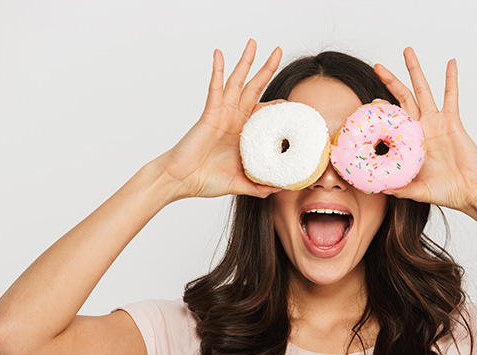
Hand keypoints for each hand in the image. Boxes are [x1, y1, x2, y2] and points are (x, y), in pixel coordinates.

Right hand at [152, 39, 283, 200]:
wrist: (181, 181)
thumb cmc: (205, 180)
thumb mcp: (240, 184)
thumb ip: (259, 186)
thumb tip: (280, 188)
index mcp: (243, 133)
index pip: (265, 112)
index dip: (279, 106)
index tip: (294, 104)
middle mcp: (234, 119)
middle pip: (254, 87)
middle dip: (266, 69)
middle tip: (278, 50)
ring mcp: (222, 113)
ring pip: (237, 81)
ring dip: (246, 61)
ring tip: (254, 42)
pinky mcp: (210, 113)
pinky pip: (215, 88)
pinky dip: (217, 69)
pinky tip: (219, 53)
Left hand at [374, 48, 476, 213]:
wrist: (471, 190)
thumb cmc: (446, 191)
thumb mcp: (417, 191)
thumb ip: (400, 189)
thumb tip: (379, 190)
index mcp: (409, 143)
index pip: (389, 123)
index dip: (378, 114)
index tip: (365, 106)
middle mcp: (420, 128)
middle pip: (402, 98)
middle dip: (390, 81)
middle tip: (377, 66)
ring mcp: (436, 122)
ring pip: (423, 90)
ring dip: (415, 70)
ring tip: (407, 51)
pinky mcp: (452, 120)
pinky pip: (451, 95)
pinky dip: (451, 79)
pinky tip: (450, 62)